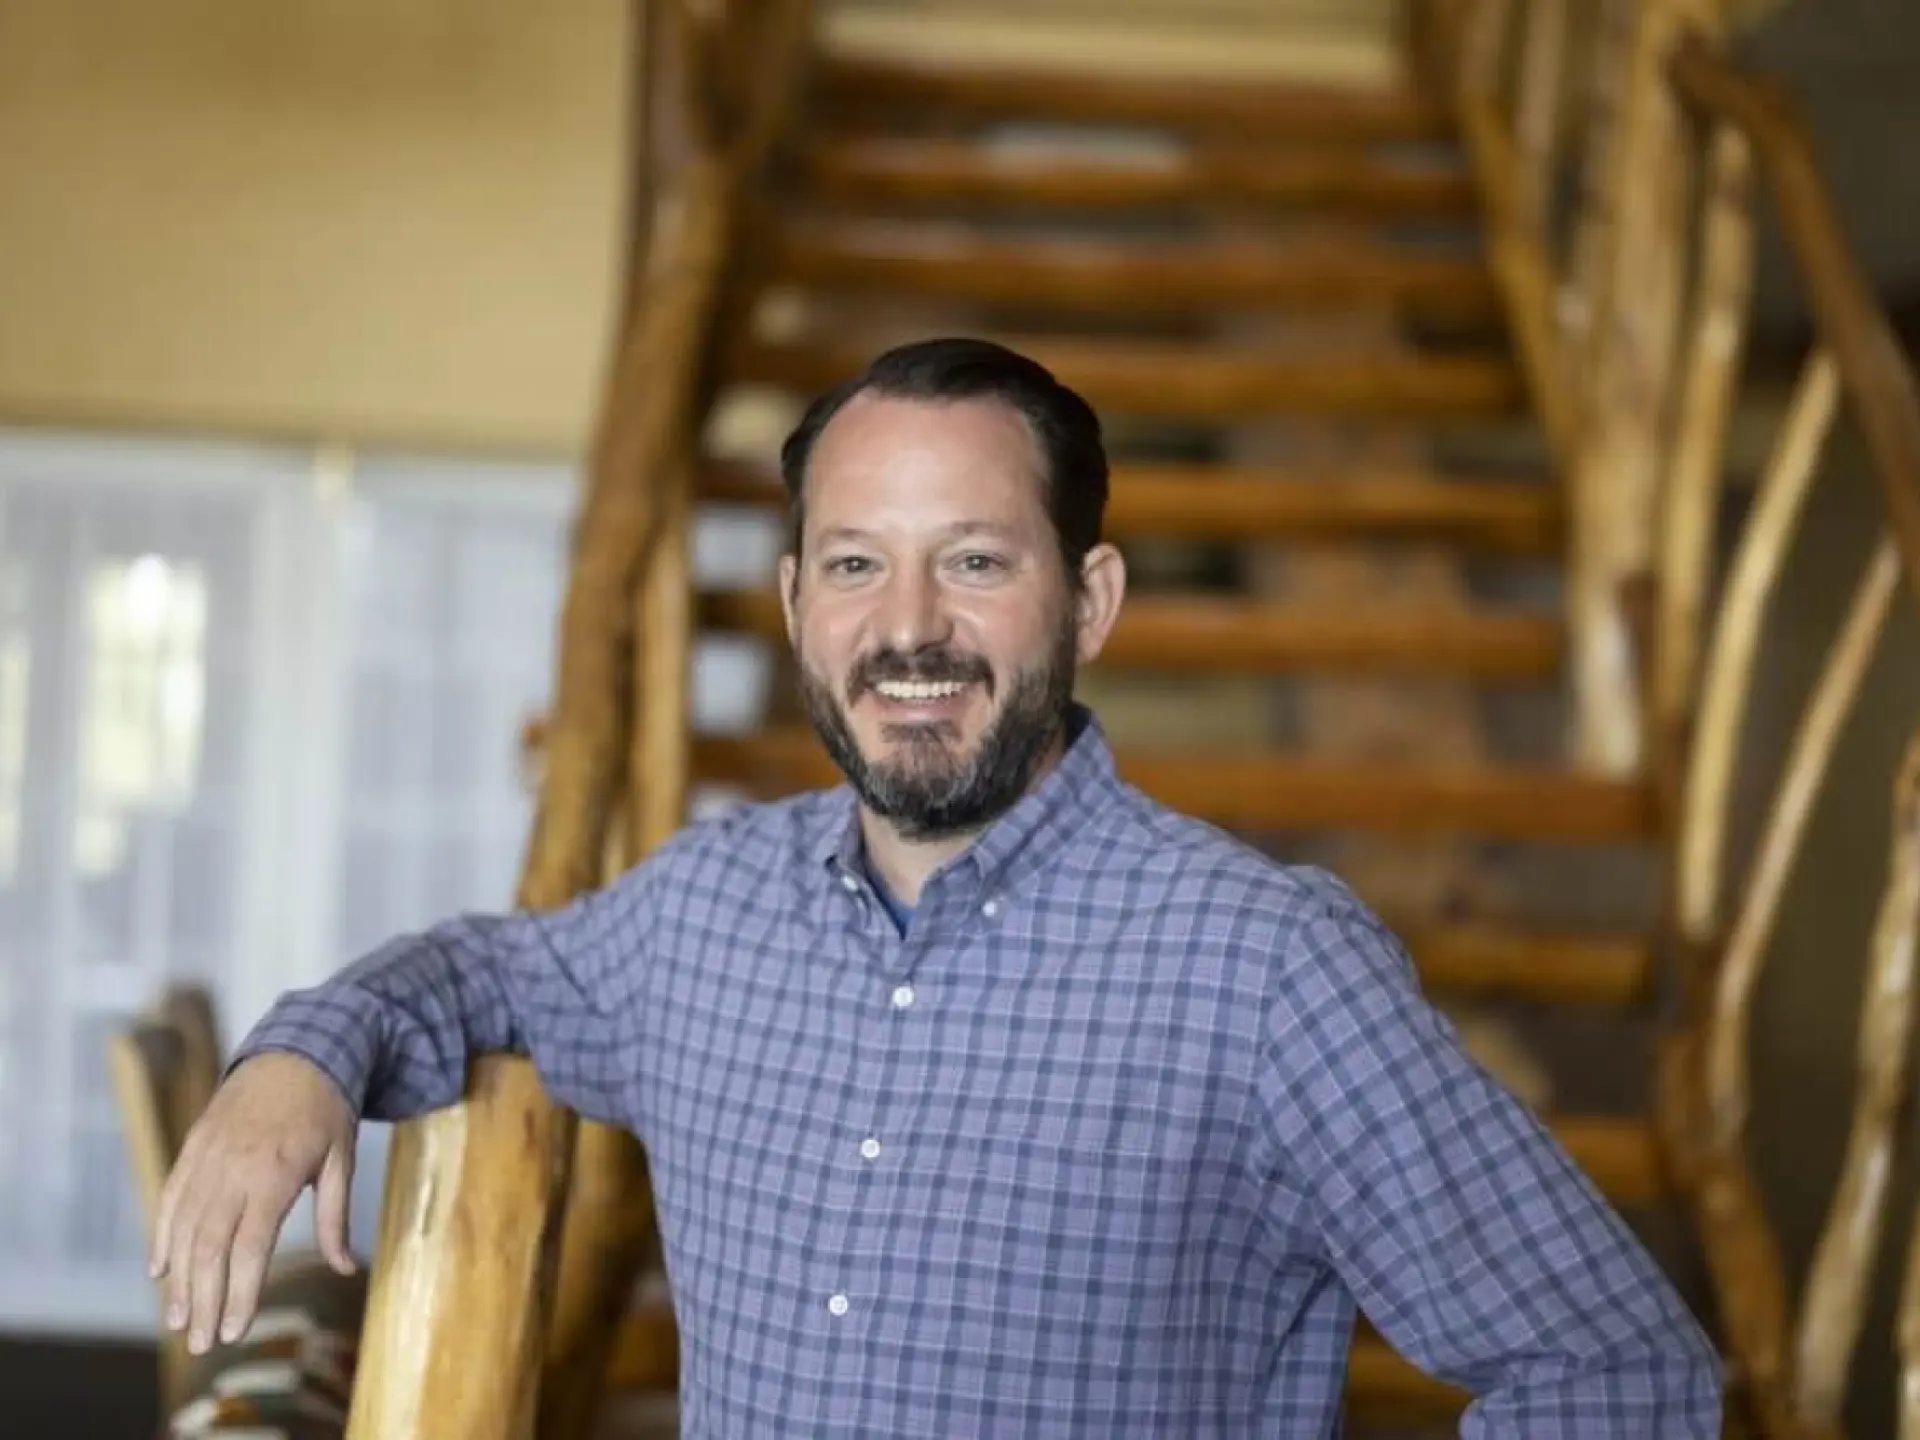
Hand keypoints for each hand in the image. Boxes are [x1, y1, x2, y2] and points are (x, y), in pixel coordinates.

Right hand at [148, 1051, 357, 1353]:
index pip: (248, 1250)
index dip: (239, 1294)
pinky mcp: (193, 1147)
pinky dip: (161, 1237)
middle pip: (209, 1249)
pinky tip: (160, 1271)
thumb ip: (336, 1218)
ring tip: (179, 1320)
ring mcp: (207, 1158)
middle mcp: (232, 1171)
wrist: (297, 1049)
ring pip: (183, 1230)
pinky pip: (171, 1199)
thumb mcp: (341, 1160)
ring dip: (179, 1279)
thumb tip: (347, 1268)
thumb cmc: (326, 1109)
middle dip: (203, 1301)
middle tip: (201, 1344)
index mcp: (272, 1176)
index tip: (235, 1331)